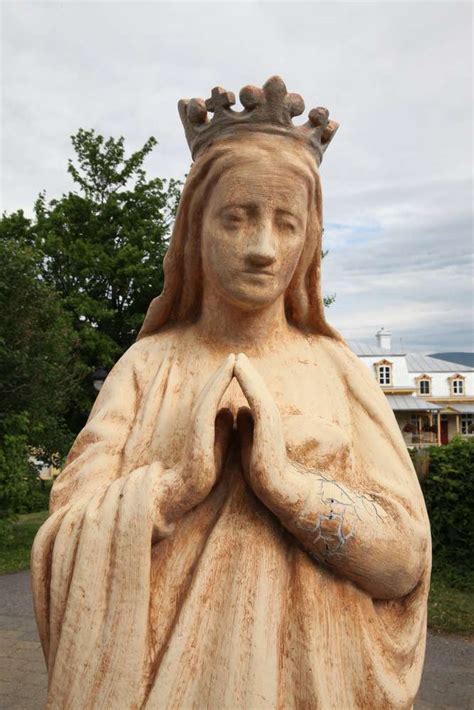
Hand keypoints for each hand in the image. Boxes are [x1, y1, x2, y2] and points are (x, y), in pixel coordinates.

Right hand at [166, 354, 234, 518]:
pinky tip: (226, 380)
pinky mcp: (197, 436)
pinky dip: (216, 392)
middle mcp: (197, 424)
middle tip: (235, 355)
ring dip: (219, 378)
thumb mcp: (216, 449)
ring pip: (207, 397)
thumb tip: (228, 411)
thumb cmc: (199, 475)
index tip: (234, 365)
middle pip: (210, 393)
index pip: (213, 399)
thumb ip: (221, 430)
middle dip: (222, 373)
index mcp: (203, 426)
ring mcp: (195, 429)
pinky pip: (206, 409)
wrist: (180, 493)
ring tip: (232, 361)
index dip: (222, 382)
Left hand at [234, 353, 297, 509]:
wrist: (280, 490)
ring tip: (238, 359)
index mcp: (264, 423)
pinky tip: (239, 373)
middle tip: (238, 355)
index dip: (245, 382)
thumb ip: (245, 427)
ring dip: (249, 374)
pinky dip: (249, 383)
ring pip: (259, 391)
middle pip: (257, 390)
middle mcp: (270, 418)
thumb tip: (239, 410)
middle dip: (248, 372)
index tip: (235, 367)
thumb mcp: (248, 445)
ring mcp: (271, 421)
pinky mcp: (269, 425)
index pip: (254, 397)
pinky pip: (258, 398)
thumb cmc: (264, 472)